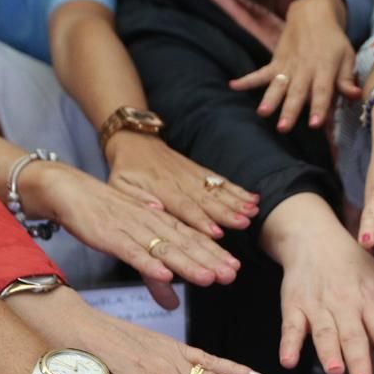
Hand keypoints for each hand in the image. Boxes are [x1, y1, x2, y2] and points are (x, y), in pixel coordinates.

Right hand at [23, 161, 240, 309]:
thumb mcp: (133, 243)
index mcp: (159, 222)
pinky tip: (165, 274)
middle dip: (209, 261)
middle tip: (231, 275)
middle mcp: (151, 224)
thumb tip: (173, 303)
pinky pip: (132, 251)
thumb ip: (155, 273)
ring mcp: (132, 229)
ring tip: (209, 277)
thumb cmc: (105, 216)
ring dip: (188, 264)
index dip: (214, 254)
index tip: (235, 269)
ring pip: (165, 249)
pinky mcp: (110, 236)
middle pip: (185, 245)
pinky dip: (148, 262)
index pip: (192, 239)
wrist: (70, 190)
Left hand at [106, 131, 259, 238]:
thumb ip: (136, 200)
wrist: (134, 141)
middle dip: (227, 212)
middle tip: (243, 223)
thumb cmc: (125, 171)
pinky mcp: (201, 172)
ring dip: (237, 201)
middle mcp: (179, 181)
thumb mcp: (119, 186)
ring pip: (216, 190)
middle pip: (206, 199)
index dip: (200, 219)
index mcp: (159, 188)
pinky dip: (238, 190)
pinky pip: (221, 181)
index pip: (182, 206)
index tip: (216, 232)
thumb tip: (155, 211)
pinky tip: (253, 198)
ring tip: (253, 211)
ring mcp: (193, 175)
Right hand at [229, 0, 360, 129]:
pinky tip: (233, 86)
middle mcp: (304, 69)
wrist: (313, 15)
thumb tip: (357, 95)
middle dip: (290, 110)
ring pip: (278, 85)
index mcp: (324, 69)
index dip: (318, 107)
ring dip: (270, 98)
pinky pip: (260, 72)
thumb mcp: (347, 57)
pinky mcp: (275, 63)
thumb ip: (347, 79)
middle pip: (297, 92)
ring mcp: (288, 66)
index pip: (322, 91)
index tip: (315, 124)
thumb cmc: (333, 42)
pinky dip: (247, 79)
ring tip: (262, 112)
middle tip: (283, 127)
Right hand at [264, 193, 373, 373]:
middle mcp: (346, 304)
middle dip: (359, 359)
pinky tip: (288, 361)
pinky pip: (291, 327)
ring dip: (328, 352)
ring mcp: (319, 306)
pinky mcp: (294, 306)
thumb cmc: (356, 264)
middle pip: (353, 335)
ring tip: (335, 371)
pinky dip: (289, 344)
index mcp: (371, 300)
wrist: (313, 237)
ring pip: (324, 332)